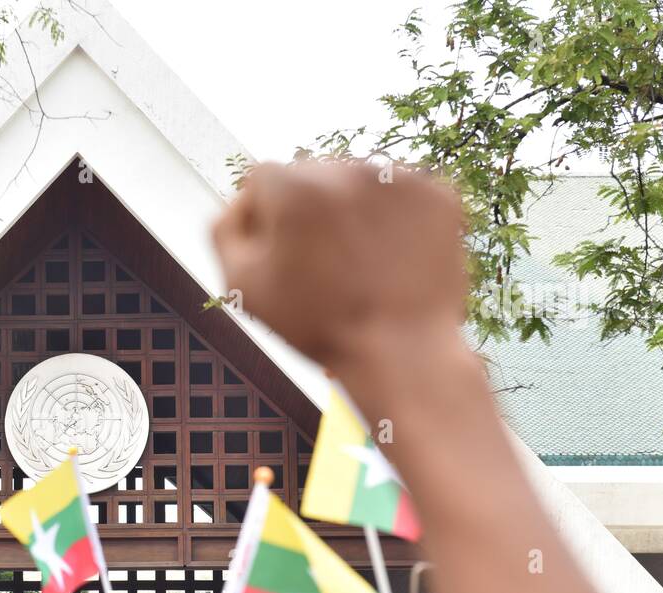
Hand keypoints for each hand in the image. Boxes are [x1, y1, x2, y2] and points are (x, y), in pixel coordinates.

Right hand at [211, 160, 466, 368]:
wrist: (402, 353)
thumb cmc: (316, 325)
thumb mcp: (243, 286)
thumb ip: (225, 231)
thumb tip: (239, 200)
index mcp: (293, 186)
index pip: (262, 179)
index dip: (264, 220)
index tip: (281, 256)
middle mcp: (346, 168)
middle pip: (310, 175)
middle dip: (308, 210)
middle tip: (322, 265)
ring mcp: (398, 179)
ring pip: (356, 181)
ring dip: (349, 211)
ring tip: (358, 265)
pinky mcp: (437, 194)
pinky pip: (399, 195)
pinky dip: (392, 219)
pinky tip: (388, 259)